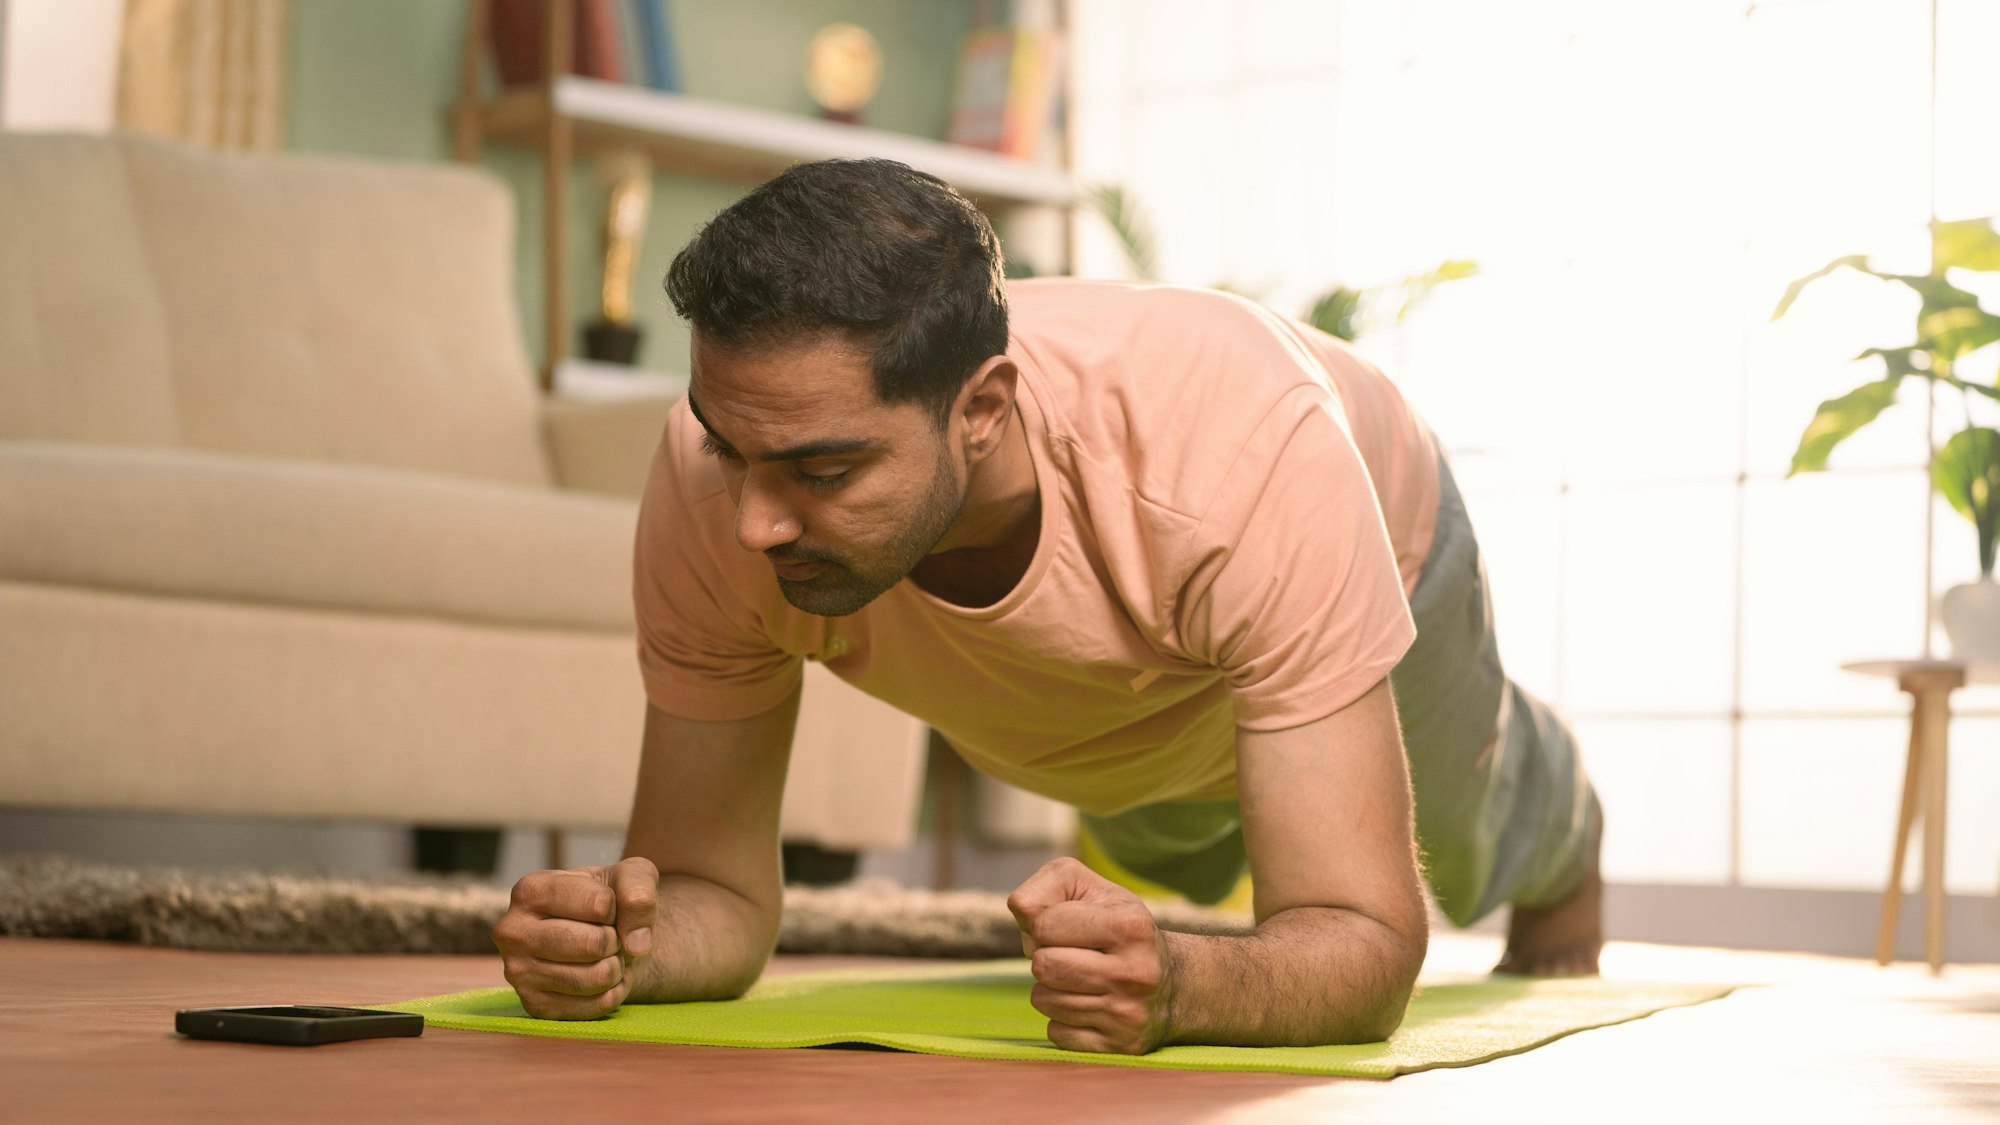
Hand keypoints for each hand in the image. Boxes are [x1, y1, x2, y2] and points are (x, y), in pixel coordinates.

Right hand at [494, 855, 658, 1019]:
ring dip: (617, 967)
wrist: (598, 933)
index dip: (618, 908)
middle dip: (617, 941)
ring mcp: (518, 973)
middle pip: (593, 944)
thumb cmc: (609, 898)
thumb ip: (638, 890)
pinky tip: (603, 978)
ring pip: (595, 978)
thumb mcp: (630, 875)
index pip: (600, 904)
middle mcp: (513, 932)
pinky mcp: (535, 1006)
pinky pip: (596, 1007)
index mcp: (530, 890)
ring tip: (607, 955)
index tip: (607, 908)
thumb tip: (636, 944)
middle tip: (611, 936)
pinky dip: (614, 992)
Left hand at [1007, 856, 1176, 1054]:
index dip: (1043, 923)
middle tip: (1068, 954)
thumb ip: (1048, 886)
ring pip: (1044, 1000)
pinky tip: (1087, 1004)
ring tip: (1078, 978)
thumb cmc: (1117, 925)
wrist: (1172, 984)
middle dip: (1044, 956)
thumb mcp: (1091, 889)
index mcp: (1130, 927)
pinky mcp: (1120, 1046)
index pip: (1043, 924)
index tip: (1066, 927)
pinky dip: (1061, 1018)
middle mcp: (1134, 972)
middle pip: (1042, 965)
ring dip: (1050, 987)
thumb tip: (1021, 910)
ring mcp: (1128, 1014)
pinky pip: (1055, 1032)